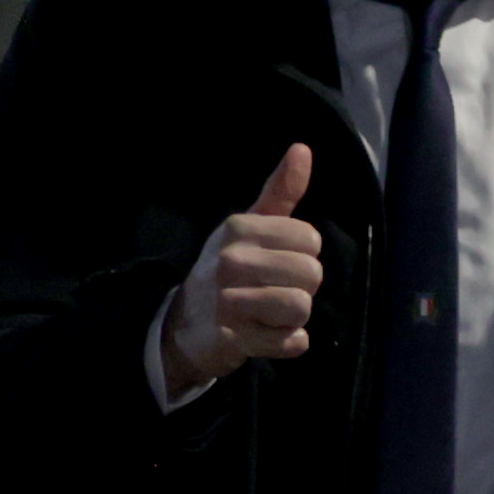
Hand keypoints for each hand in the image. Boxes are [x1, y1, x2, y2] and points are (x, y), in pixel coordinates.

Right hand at [154, 146, 322, 403]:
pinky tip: (266, 335)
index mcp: (239, 228)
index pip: (310, 239)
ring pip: (301, 308)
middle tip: (274, 291)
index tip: (278, 263)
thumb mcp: (248, 227)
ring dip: (294, 317)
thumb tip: (303, 149)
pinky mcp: (235, 339)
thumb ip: (280, 192)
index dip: (303, 255)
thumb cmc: (225, 271)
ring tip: (270, 314)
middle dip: (302, 288)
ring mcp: (230, 302)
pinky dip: (287, 343)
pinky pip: (292, 343)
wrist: (183, 326)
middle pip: (311, 274)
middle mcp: (231, 261)